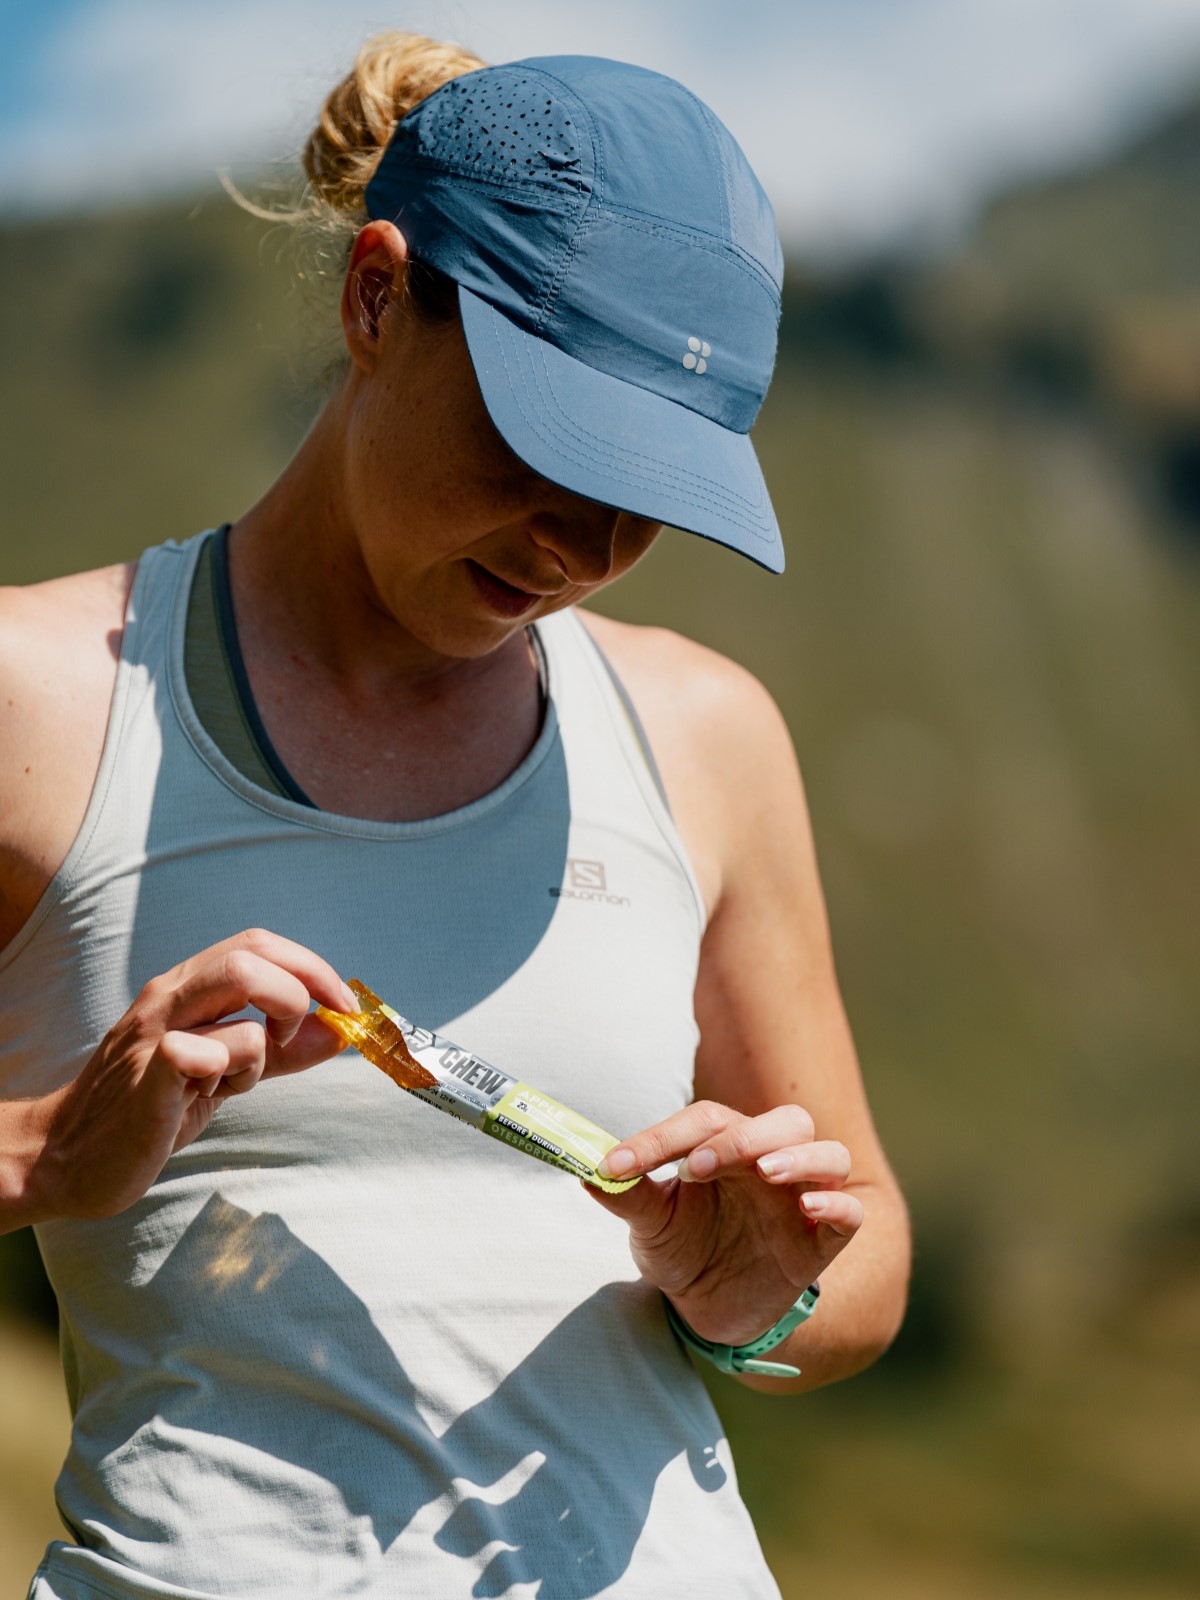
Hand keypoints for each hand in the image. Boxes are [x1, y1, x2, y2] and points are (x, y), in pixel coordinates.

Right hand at [27, 928, 355, 1221]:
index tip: (345, 1007)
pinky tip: (209, 1094)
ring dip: (263, 1044)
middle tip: (306, 1037)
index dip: (313, 968)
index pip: (261, 944)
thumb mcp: (225, 1073)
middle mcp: (170, 997)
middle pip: (254, 954)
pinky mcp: (149, 1078)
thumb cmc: (150, 1110)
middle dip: (305, 991)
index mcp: (188, 987)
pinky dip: (229, 1069)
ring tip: (236, 1081)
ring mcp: (156, 1033)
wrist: (67, 1157)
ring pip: (241, 994)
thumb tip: (339, 1032)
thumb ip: (280, 1051)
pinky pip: (204, 1050)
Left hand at [585, 1100, 863, 1347]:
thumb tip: (584, 1173)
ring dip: (801, 1157)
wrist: (711, 1309)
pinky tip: (809, 1209)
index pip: (704, 1121)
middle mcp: (769, 1164)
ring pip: (830, 1154)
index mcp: (725, 1146)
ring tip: (765, 1173)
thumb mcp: (650, 1224)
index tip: (615, 1166)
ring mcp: (800, 1201)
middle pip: (785, 1121)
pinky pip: (851, 1213)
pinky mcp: (820, 1243)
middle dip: (745, 1136)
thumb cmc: (684, 1248)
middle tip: (698, 1166)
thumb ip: (628, 1196)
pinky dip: (837, 1204)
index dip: (660, 1139)